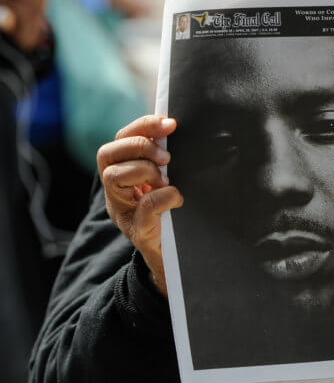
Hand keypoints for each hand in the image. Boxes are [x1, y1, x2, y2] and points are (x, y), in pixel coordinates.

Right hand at [97, 115, 181, 296]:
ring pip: (114, 176)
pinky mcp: (137, 231)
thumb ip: (165, 160)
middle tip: (166, 156)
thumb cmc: (170, 213)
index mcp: (122, 174)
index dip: (142, 127)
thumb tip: (178, 129)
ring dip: (144, 170)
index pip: (119, 139)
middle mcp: (115, 191)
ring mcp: (122, 212)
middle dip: (139, 146)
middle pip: (107, 154)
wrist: (171, 259)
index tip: (169, 123)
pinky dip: (163, 197)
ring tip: (166, 178)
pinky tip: (177, 198)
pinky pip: (144, 207)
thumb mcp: (165, 181)